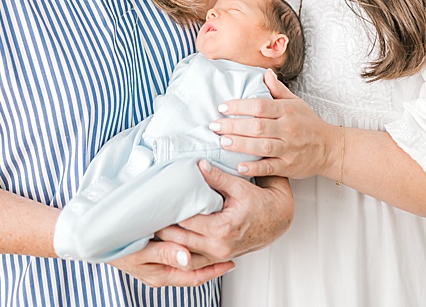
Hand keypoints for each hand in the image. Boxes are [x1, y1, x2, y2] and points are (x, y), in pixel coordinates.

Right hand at [108, 237, 232, 287]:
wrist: (94, 239)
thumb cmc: (114, 246)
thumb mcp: (140, 252)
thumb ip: (164, 254)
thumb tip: (187, 259)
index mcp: (160, 276)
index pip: (194, 276)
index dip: (214, 270)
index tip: (231, 261)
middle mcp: (161, 273)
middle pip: (194, 269)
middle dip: (213, 261)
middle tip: (232, 249)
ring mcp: (157, 265)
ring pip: (188, 260)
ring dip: (203, 252)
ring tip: (220, 242)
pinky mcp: (153, 254)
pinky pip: (178, 252)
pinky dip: (191, 245)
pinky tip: (199, 235)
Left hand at [152, 161, 292, 261]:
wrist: (282, 219)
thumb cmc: (265, 202)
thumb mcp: (241, 187)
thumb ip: (217, 178)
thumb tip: (197, 165)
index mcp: (222, 229)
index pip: (184, 220)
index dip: (168, 210)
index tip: (154, 201)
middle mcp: (218, 246)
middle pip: (177, 239)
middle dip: (160, 227)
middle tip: (143, 215)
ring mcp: (217, 255)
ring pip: (181, 252)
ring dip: (166, 241)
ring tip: (151, 227)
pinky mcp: (217, 257)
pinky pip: (191, 258)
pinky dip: (177, 249)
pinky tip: (167, 239)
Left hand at [214, 71, 341, 178]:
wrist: (329, 147)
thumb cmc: (309, 124)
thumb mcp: (297, 103)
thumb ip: (278, 90)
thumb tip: (265, 74)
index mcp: (288, 111)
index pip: (260, 106)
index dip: (240, 106)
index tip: (223, 107)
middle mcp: (288, 128)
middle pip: (257, 126)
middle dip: (234, 125)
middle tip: (214, 126)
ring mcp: (289, 148)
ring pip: (262, 145)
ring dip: (240, 144)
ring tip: (222, 142)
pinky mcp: (288, 165)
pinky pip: (269, 166)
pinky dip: (254, 166)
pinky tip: (239, 165)